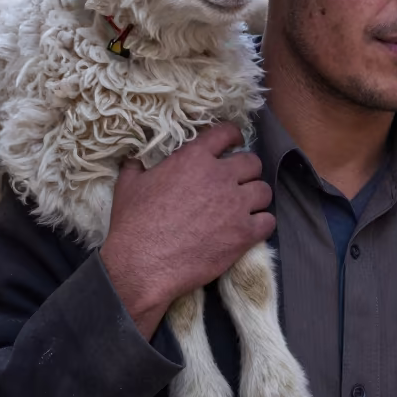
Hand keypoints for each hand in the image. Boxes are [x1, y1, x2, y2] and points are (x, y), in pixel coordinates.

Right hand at [101, 124, 274, 339]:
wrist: (143, 264)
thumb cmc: (133, 223)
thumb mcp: (128, 185)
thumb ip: (137, 166)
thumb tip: (134, 160)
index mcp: (194, 158)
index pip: (226, 133)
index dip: (233, 136)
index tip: (234, 143)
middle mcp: (220, 176)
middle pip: (252, 163)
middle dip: (246, 171)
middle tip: (237, 182)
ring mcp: (235, 205)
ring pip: (264, 191)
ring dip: (256, 198)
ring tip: (245, 207)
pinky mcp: (244, 234)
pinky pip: (268, 221)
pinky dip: (262, 224)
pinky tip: (251, 228)